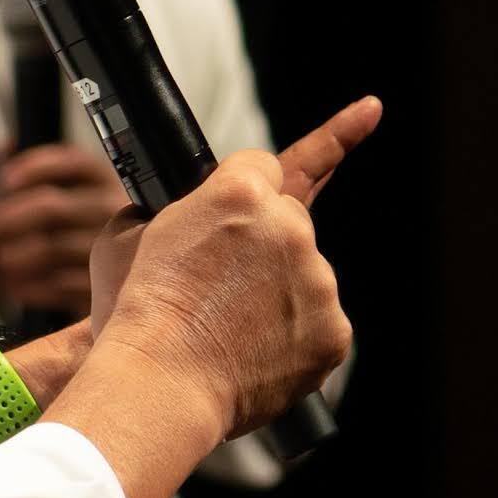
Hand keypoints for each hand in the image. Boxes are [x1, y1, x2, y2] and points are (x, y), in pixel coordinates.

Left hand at [0, 143, 129, 314]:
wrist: (132, 277)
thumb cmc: (85, 227)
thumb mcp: (75, 192)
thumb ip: (40, 169)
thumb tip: (5, 145)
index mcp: (105, 181)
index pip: (73, 162)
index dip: (36, 167)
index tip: (5, 179)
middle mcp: (113, 210)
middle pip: (54, 208)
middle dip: (13, 217)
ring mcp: (114, 249)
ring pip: (54, 249)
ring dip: (18, 255)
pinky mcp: (106, 284)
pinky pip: (62, 285)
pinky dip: (33, 287)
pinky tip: (15, 286)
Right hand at [91, 99, 381, 442]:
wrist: (159, 386)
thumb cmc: (135, 310)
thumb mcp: (129, 230)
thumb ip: (177, 208)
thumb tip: (193, 213)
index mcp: (237, 190)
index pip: (264, 164)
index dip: (259, 177)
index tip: (369, 111)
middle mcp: (288, 225)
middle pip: (288, 221)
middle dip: (260, 248)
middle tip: (217, 290)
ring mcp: (317, 278)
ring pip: (304, 275)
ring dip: (275, 295)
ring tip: (226, 331)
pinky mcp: (333, 329)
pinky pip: (317, 323)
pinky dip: (292, 337)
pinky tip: (254, 353)